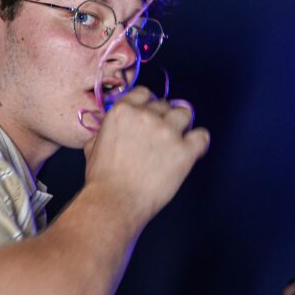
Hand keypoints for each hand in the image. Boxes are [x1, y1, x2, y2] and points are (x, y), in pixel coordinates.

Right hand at [84, 86, 209, 224]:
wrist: (115, 201)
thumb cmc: (102, 179)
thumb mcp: (93, 146)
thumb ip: (104, 131)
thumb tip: (105, 131)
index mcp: (123, 111)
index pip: (144, 93)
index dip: (148, 104)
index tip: (151, 114)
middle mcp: (146, 116)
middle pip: (164, 105)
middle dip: (163, 117)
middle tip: (161, 135)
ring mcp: (167, 132)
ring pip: (185, 113)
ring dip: (182, 124)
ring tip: (179, 139)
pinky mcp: (184, 150)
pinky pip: (202, 137)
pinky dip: (199, 142)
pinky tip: (193, 150)